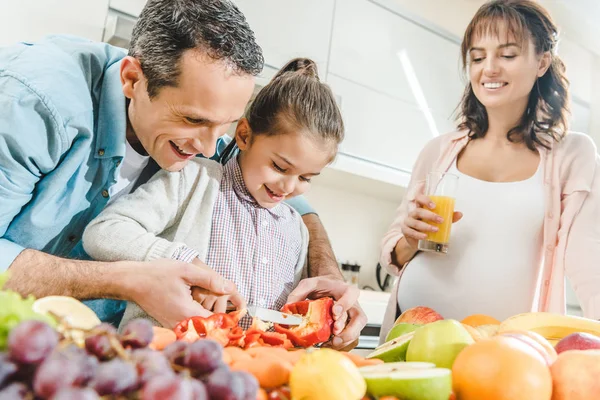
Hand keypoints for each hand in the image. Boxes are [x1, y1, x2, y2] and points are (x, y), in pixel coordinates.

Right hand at [125, 258, 239, 327]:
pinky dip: (200, 318)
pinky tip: (201, 303)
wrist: (132, 282)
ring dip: (211, 318)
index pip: (217, 324)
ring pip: (201, 328)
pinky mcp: (171, 325)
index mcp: (187, 313)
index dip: (230, 317)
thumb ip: (210, 279)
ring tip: (215, 303)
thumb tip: (230, 288)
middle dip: (222, 318)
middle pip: (210, 328)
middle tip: (231, 305)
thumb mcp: (186, 271)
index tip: (240, 309)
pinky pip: (191, 326)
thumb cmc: (157, 274)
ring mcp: (175, 327)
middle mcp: (181, 325)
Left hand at [287, 277, 366, 349]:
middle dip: (348, 329)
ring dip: (345, 340)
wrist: (329, 288)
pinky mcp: (349, 328)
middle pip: (359, 318)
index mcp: (345, 290)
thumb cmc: (322, 285)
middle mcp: (353, 305)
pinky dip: (341, 345)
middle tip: (335, 333)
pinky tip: (329, 346)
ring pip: (357, 331)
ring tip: (331, 343)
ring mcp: (352, 318)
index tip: (334, 312)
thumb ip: (298, 293)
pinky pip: (350, 339)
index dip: (345, 304)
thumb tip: (287, 308)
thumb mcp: (309, 283)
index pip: (351, 294)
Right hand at [401, 193, 462, 248]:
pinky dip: (418, 234)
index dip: (426, 200)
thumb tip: (459, 214)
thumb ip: (448, 217)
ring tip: (436, 230)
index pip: (419, 198)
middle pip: (418, 211)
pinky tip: (425, 236)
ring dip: (426, 226)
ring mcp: (407, 222)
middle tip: (440, 220)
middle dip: (430, 215)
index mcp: (420, 207)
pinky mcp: (405, 231)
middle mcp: (412, 213)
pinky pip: (411, 232)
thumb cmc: (427, 227)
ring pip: (415, 222)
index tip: (434, 206)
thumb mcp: (438, 221)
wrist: (417, 241)